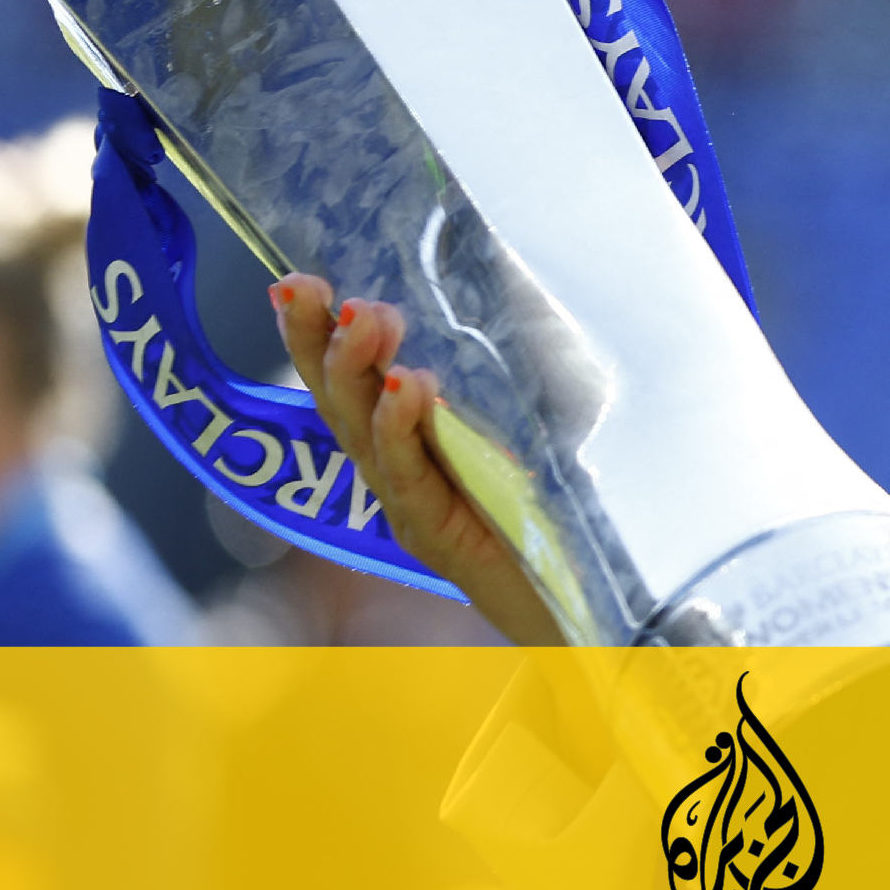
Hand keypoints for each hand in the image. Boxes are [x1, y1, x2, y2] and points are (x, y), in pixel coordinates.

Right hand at [269, 275, 561, 644]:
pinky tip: (405, 386)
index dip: (317, 334)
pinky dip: (403, 429)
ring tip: (364, 318)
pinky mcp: (442, 539)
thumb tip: (524, 288)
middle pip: (340, 403)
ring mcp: (414, 510)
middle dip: (314, 342)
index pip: (354, 381)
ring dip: (357, 372)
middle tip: (303, 286)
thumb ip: (522, 371)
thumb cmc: (567, 509)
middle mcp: (401, 475)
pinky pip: (412, 478)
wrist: (592, 606)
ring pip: (364, 436)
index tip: (297, 283)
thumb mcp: (540, 422)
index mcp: (412, 444)